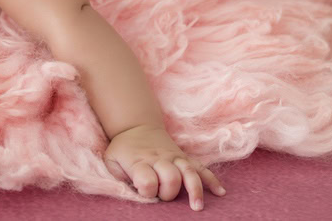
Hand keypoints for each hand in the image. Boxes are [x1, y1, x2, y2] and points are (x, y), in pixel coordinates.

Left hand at [103, 124, 226, 210]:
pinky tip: (220, 192)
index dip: (147, 190)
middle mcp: (159, 159)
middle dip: (169, 192)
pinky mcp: (184, 157)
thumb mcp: (111, 160)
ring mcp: (174, 157)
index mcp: (139, 161)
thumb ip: (118, 176)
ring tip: (197, 207)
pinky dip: (211, 180)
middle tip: (164, 197)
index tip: (144, 193)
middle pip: (171, 178)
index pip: (147, 180)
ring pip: (189, 172)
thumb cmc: (123, 149)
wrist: (136, 126)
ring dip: (195, 190)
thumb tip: (132, 192)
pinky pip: (201, 168)